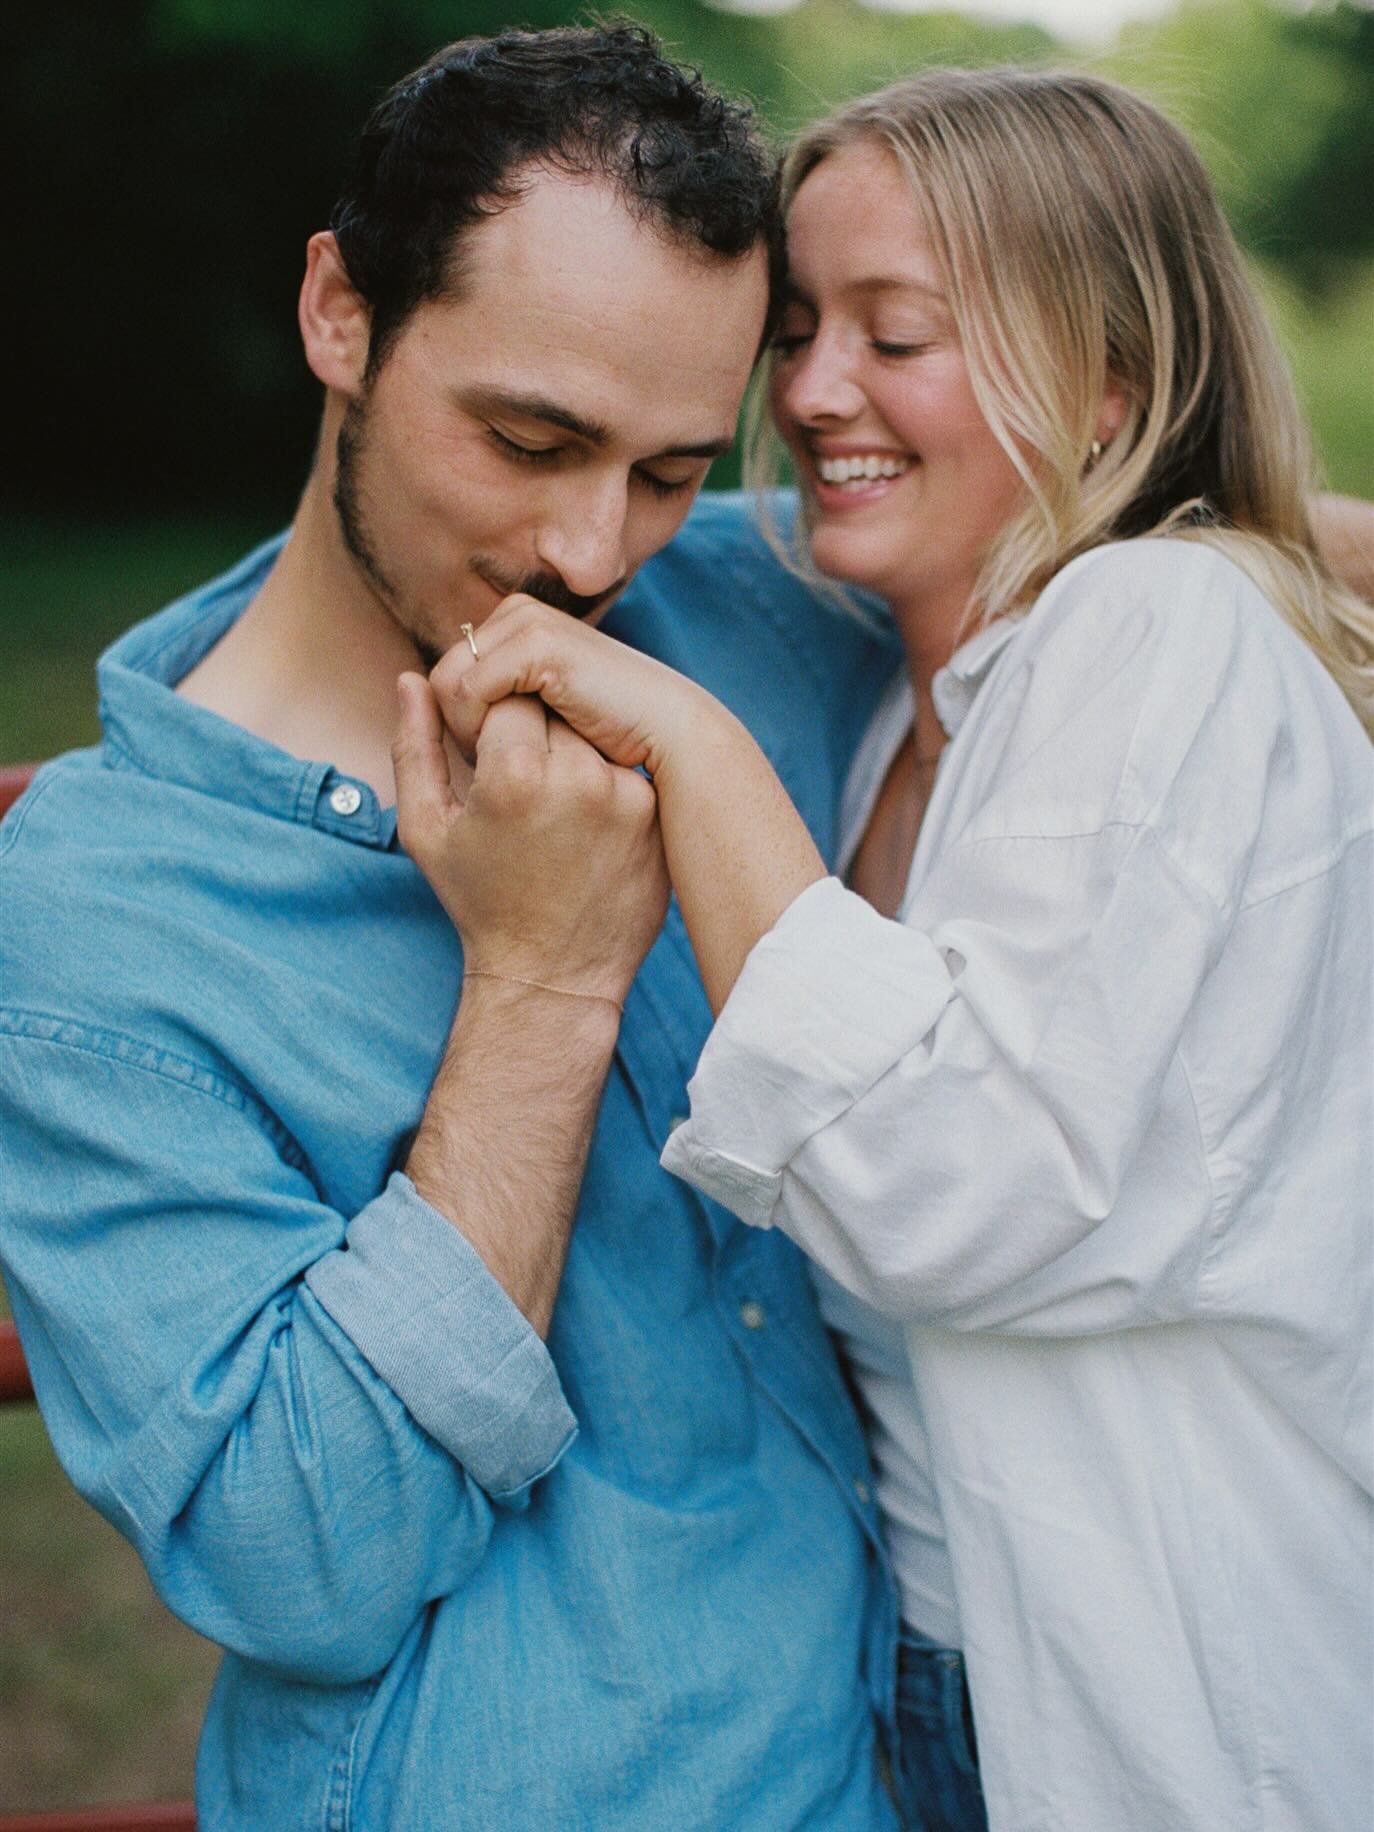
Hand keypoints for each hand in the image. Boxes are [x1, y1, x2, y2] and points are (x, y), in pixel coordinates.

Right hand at [393, 669, 668, 1007]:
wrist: (553, 973)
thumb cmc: (480, 902)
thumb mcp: (427, 829)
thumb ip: (414, 746)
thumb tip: (410, 678)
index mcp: (512, 774)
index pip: (505, 694)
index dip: (489, 720)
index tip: (484, 756)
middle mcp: (576, 777)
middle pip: (552, 706)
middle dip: (530, 732)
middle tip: (519, 783)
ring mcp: (624, 795)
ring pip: (591, 733)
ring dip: (569, 753)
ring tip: (551, 809)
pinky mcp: (653, 815)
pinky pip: (623, 768)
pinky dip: (603, 782)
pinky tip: (583, 826)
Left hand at [428, 595, 715, 779]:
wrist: (670, 733)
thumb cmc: (613, 736)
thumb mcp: (545, 714)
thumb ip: (503, 702)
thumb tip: (432, 705)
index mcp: (518, 623)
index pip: (450, 676)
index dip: (464, 726)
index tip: (502, 761)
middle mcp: (518, 612)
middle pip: (440, 678)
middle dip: (462, 730)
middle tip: (504, 768)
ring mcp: (527, 622)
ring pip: (446, 684)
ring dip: (469, 733)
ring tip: (513, 762)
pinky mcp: (536, 644)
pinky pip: (468, 691)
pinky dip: (482, 731)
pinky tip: (524, 754)